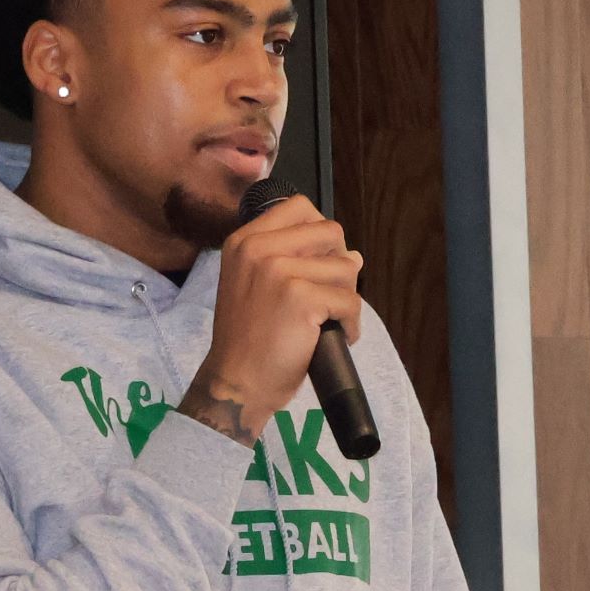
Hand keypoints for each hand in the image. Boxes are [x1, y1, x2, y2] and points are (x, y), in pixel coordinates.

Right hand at [178, 195, 362, 446]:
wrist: (235, 383)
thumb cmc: (247, 341)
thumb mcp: (253, 286)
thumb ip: (292, 261)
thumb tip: (354, 254)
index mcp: (244, 241)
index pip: (300, 207)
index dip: (321, 234)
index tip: (318, 264)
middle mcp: (258, 248)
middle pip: (330, 232)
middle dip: (340, 264)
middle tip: (329, 295)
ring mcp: (278, 271)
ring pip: (346, 267)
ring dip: (347, 297)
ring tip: (330, 321)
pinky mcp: (300, 298)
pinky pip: (350, 301)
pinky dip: (351, 324)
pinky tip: (337, 337)